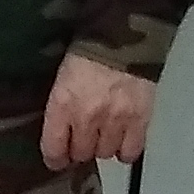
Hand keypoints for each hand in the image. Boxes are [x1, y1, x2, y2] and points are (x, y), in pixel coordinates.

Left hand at [42, 52, 154, 166]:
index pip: (54, 149)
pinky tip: (122, 139)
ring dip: (103, 147)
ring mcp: (115, 119)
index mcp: (62, 104)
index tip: (58, 159)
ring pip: (105, 153)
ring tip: (104, 134)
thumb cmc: (89, 50)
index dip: (56, 159)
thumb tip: (59, 131)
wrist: (124, 34)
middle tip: (83, 140)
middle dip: (80, 149)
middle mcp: (87, 117)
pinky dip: (125, 150)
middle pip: (81, 154)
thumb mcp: (61, 78)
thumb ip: (59, 107)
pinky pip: (130, 152)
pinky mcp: (140, 119)